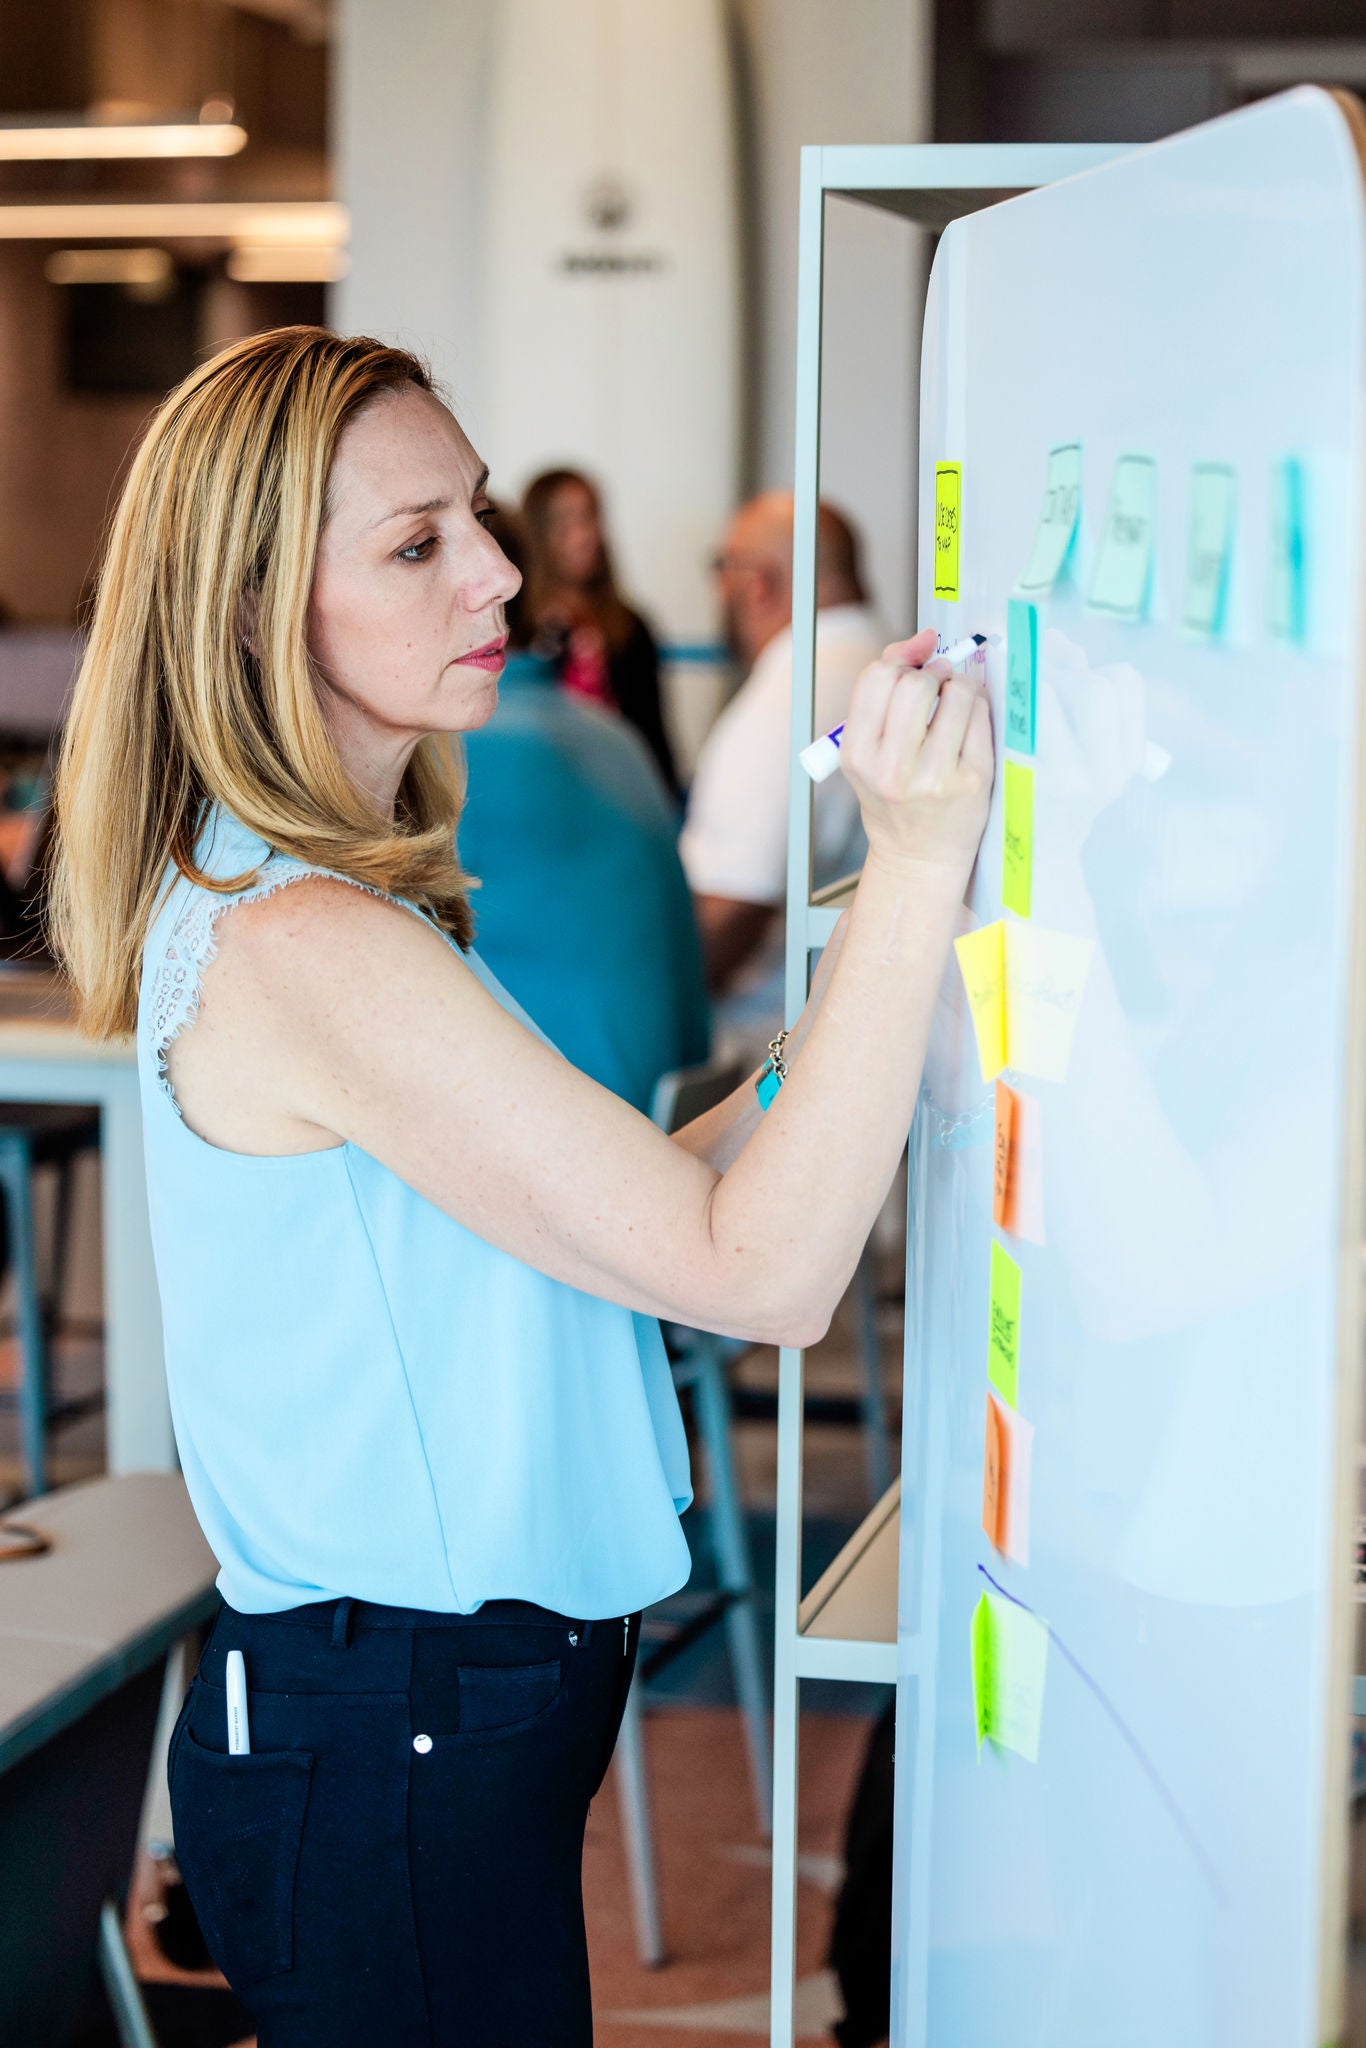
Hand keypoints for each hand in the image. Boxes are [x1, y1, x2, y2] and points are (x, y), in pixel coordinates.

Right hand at [838, 627, 993, 885]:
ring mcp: (935, 777)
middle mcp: (892, 770)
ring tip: (955, 700)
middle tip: (937, 686)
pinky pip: (980, 717)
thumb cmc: (894, 797)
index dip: (901, 660)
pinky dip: (977, 706)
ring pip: (954, 694)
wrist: (919, 857)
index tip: (916, 663)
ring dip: (959, 685)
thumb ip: (883, 693)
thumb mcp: (868, 752)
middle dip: (930, 673)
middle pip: (914, 684)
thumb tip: (924, 638)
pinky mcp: (973, 781)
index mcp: (858, 757)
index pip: (876, 679)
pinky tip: (969, 719)